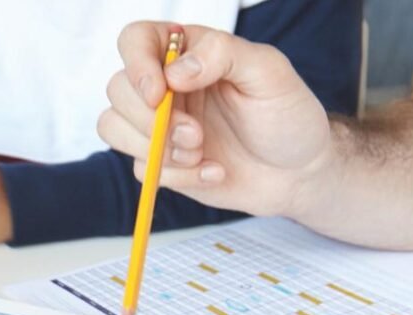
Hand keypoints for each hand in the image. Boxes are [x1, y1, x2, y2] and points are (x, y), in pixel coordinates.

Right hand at [98, 22, 333, 217]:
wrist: (298, 173)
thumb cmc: (287, 115)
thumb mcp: (269, 72)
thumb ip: (223, 55)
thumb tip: (175, 72)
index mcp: (187, 52)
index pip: (135, 40)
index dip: (137, 65)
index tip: (159, 95)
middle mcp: (166, 85)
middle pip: (117, 89)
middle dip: (151, 120)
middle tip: (195, 135)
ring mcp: (158, 125)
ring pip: (114, 128)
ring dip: (156, 149)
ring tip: (200, 153)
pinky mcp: (160, 162)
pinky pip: (141, 168)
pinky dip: (177, 176)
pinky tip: (213, 172)